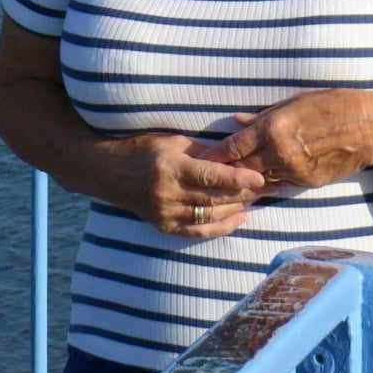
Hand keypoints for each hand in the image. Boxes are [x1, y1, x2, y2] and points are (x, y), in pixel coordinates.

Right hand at [100, 132, 266, 238]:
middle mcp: (168, 193)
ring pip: (209, 216)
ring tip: (254, 200)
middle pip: (213, 198)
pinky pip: (197, 231)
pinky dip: (220, 227)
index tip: (259, 177)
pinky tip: (238, 219)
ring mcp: (165, 212)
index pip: (211, 176)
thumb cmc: (141, 149)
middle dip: (241, 194)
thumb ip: (201, 151)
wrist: (108, 172)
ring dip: (235, 210)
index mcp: (171, 167)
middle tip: (264, 188)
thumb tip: (232, 156)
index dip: (237, 179)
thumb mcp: (171, 141)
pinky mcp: (163, 226)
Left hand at [197, 91, 372, 188]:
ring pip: (260, 180)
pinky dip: (268, 183)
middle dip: (225, 172)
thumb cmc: (332, 105)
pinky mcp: (308, 183)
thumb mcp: (294, 102)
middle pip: (242, 168)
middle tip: (206, 177)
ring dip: (245, 181)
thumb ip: (262, 115)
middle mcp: (280, 154)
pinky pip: (280, 184)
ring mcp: (294, 171)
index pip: (234, 147)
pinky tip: (257, 185)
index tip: (200, 159)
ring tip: (225, 186)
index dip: (215, 155)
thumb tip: (237, 121)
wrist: (368, 128)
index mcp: (273, 129)